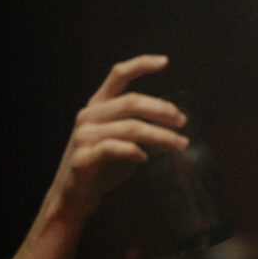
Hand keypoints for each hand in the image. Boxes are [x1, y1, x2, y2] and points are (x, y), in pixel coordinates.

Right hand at [49, 55, 188, 215]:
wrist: (75, 197)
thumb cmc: (102, 167)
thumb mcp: (121, 140)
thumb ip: (139, 127)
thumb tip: (174, 123)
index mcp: (98, 105)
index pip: (118, 75)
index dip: (141, 65)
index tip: (165, 61)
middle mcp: (89, 115)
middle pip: (131, 102)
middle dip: (161, 110)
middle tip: (182, 122)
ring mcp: (83, 136)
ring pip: (129, 128)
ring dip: (160, 135)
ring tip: (179, 144)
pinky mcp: (83, 159)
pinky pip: (112, 148)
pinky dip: (133, 151)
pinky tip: (144, 158)